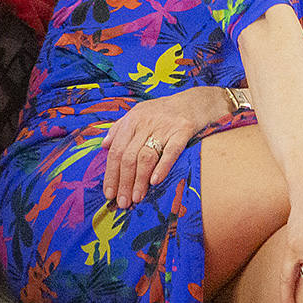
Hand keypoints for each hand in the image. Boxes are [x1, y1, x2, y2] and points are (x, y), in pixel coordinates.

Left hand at [102, 87, 229, 208]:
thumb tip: (104, 145)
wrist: (197, 99)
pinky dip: (162, 166)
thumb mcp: (140, 112)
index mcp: (133, 119)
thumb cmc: (166, 110)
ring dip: (139, 180)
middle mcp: (146, 122)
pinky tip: (156, 181)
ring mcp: (165, 126)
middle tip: (122, 202)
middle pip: (129, 157)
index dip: (111, 174)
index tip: (109, 193)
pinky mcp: (183, 130)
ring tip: (137, 198)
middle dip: (124, 182)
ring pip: (146, 157)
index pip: (116, 151)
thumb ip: (120, 127)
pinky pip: (171, 150)